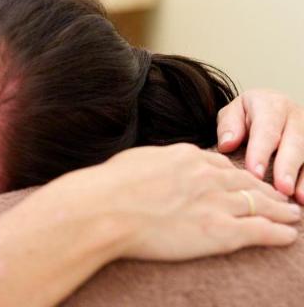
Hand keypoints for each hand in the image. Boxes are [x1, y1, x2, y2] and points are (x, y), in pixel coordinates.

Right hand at [61, 144, 298, 262]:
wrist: (107, 209)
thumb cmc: (111, 186)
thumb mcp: (138, 161)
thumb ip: (159, 162)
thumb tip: (159, 167)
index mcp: (187, 156)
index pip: (222, 164)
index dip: (238, 175)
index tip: (246, 180)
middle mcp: (208, 176)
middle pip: (247, 182)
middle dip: (267, 190)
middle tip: (281, 197)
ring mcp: (217, 203)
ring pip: (261, 204)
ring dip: (281, 211)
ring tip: (292, 215)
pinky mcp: (221, 231)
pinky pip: (261, 231)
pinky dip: (279, 233)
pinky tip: (289, 236)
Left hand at [217, 89, 303, 200]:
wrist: (273, 108)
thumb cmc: (248, 116)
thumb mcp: (233, 113)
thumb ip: (229, 126)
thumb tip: (226, 145)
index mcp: (271, 105)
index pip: (266, 129)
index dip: (260, 152)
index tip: (254, 173)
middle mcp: (296, 116)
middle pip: (295, 142)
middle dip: (288, 167)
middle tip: (281, 189)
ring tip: (299, 199)